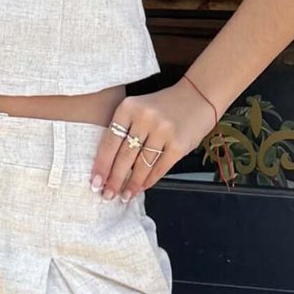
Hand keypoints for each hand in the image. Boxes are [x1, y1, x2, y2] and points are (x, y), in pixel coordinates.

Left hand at [90, 80, 219, 199]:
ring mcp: (163, 131)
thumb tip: (109, 167)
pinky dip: (149, 180)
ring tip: (124, 196)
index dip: (102, 165)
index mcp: (129, 107)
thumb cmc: (164, 106)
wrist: (198, 97)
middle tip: (107, 195)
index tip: (95, 182)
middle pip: (124, 156)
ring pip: (142, 165)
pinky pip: (160, 168)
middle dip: (114, 180)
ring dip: (132, 184)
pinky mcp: (179, 144)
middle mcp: (145, 118)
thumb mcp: (138, 109)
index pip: (110, 142)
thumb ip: (125, 130)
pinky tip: (141, 187)